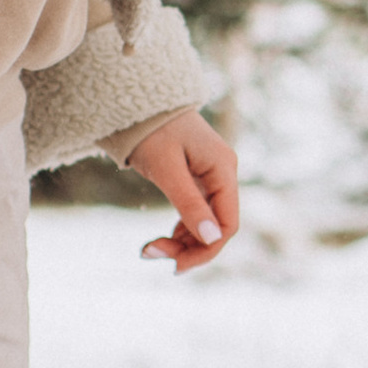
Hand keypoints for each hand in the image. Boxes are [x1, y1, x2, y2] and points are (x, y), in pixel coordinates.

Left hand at [127, 110, 239, 273]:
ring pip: (206, 224)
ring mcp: (211, 178)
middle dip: (190, 248)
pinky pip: (196, 215)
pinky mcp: (197, 181)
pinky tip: (160, 240)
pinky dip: (180, 231)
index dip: (206, 249)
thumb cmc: (152, 130)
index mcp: (223, 170)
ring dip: (182, 243)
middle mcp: (223, 175)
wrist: (139, 102)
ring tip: (148, 250)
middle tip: (151, 254)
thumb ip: (189, 203)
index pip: (228, 224)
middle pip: (218, 227)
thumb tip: (212, 239)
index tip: (175, 265)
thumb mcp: (166, 169)